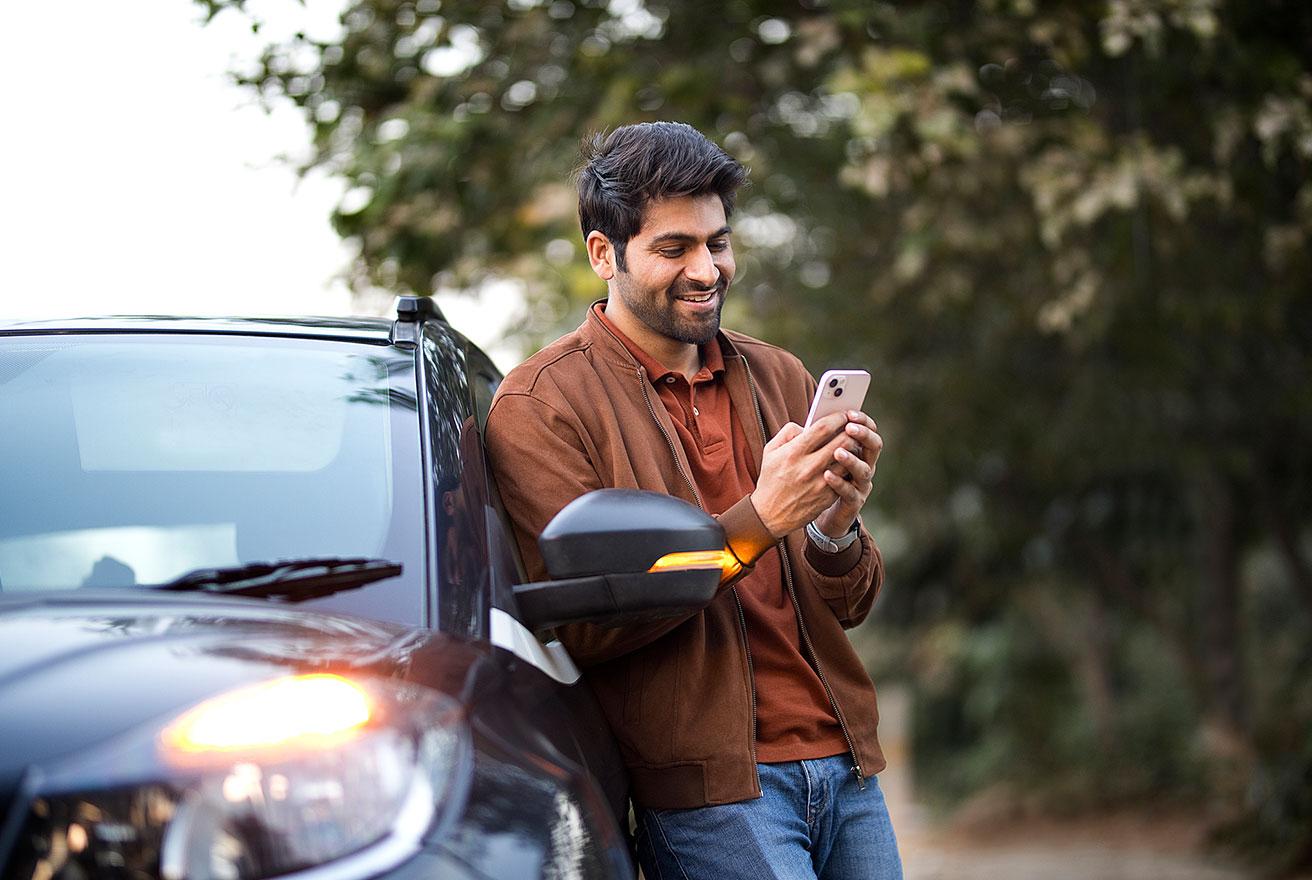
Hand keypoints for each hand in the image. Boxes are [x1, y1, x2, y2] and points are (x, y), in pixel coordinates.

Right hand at [750, 412, 854, 538]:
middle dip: (850, 431)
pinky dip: (849, 466)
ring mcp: (820, 483)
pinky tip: (847, 462)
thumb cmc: (771, 479)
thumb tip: (807, 425)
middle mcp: (808, 467)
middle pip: (841, 441)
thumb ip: (787, 433)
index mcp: (793, 453)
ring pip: (848, 459)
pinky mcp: (827, 496)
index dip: (837, 418)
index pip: (823, 428)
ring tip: (852, 444)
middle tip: (853, 427)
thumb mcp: (770, 452)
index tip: (843, 414)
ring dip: (853, 449)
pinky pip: (845, 476)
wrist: (770, 515)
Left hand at [814, 411, 882, 537]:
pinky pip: (849, 492)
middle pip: (874, 446)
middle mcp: (865, 465)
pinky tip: (827, 475)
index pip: (869, 430)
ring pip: (864, 470)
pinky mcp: (853, 502)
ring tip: (837, 452)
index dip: (863, 421)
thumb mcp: (817, 454)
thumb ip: (818, 438)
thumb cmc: (816, 476)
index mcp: (858, 450)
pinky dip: (839, 483)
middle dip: (863, 435)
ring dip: (852, 459)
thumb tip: (810, 421)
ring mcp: (861, 485)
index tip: (850, 412)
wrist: (815, 510)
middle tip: (849, 427)